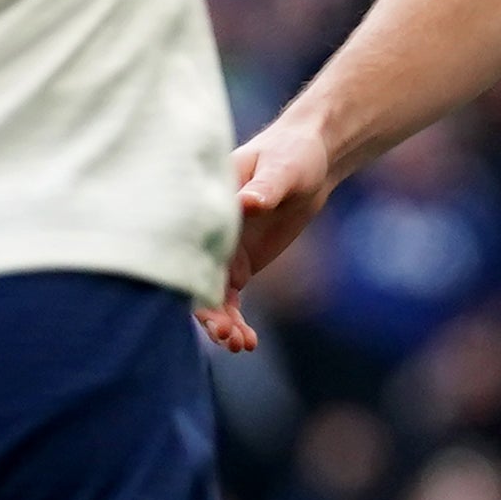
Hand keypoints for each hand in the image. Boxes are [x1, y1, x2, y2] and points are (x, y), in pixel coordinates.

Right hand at [200, 113, 336, 352]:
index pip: (188, 243)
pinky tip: (248, 343)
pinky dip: (237, 322)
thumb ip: (264, 188)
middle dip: (208, 312)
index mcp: (207, 205)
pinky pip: (231, 300)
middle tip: (227, 338)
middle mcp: (208, 232)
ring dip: (222, 323)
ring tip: (241, 345)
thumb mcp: (281, 168)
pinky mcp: (241, 265)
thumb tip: (247, 203)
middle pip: (197, 277)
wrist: (311, 162)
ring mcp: (223, 251)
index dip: (193, 276)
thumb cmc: (292, 154)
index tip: (208, 306)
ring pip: (213, 296)